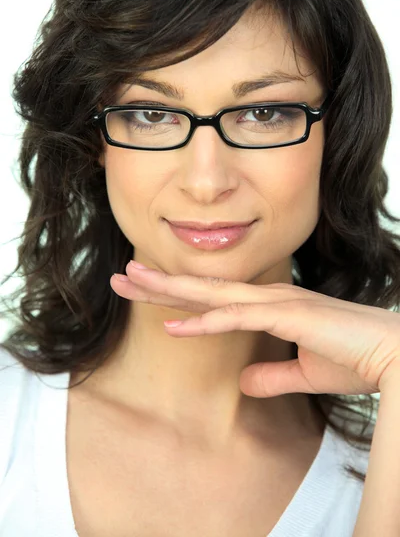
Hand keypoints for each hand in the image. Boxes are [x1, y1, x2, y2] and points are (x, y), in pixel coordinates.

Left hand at [110, 261, 399, 397]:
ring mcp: (276, 302)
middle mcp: (268, 296)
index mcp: (271, 305)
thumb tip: (242, 383)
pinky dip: (205, 321)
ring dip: (170, 289)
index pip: (214, 297)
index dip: (179, 294)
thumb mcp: (304, 373)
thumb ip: (272, 375)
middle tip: (122, 276)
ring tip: (131, 282)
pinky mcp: (287, 315)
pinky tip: (174, 325)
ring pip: (212, 293)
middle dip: (160, 281)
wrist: (393, 357)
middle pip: (203, 287)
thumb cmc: (355, 359)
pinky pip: (237, 317)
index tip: (146, 292)